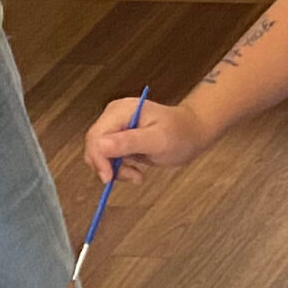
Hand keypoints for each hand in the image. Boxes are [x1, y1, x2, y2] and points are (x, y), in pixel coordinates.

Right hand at [86, 96, 212, 184]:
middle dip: (108, 166)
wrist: (193, 132)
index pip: (96, 136)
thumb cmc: (182, 133)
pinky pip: (108, 157)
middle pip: (94, 145)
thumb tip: (101, 145)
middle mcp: (114, 116)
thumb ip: (130, 142)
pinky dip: (118, 168)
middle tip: (132, 176)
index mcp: (121, 111)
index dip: (99, 158)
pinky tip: (135, 171)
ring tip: (137, 175)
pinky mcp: (118, 138)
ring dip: (115, 169)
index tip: (109, 177)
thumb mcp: (158, 140)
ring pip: (99, 154)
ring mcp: (115, 126)